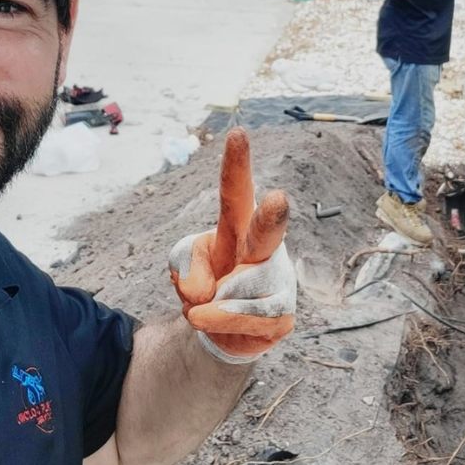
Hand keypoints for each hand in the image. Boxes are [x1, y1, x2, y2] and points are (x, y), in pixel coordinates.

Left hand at [168, 128, 295, 364]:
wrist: (216, 330)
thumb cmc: (205, 283)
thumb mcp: (182, 264)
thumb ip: (185, 266)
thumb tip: (204, 292)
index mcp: (237, 226)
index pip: (235, 192)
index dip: (237, 165)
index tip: (238, 134)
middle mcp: (264, 248)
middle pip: (266, 231)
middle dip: (272, 217)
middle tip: (277, 199)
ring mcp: (278, 281)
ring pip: (244, 288)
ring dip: (215, 300)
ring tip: (210, 303)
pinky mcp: (282, 315)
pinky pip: (245, 319)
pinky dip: (220, 321)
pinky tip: (215, 319)